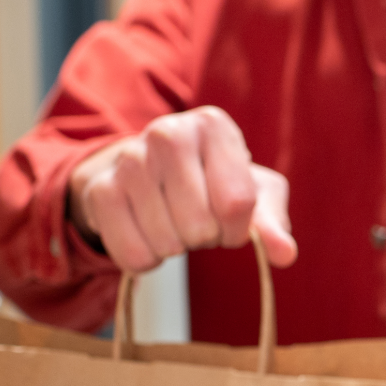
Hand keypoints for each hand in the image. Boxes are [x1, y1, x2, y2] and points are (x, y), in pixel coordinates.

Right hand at [67, 106, 297, 273]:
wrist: (148, 171)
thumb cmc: (212, 181)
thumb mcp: (253, 193)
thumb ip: (272, 223)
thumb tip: (285, 254)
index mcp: (213, 126)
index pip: (237, 204)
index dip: (237, 229)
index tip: (230, 222)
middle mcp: (168, 133)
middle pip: (201, 227)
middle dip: (205, 238)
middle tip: (197, 221)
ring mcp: (129, 160)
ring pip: (168, 243)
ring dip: (176, 247)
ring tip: (173, 222)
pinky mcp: (100, 191)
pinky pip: (134, 255)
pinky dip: (147, 259)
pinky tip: (148, 233)